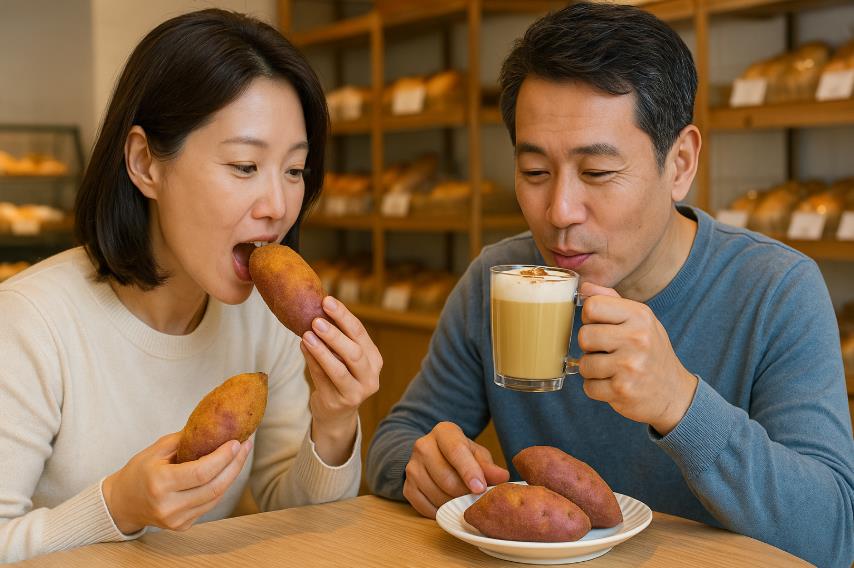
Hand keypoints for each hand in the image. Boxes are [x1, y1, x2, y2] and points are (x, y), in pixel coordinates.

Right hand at [102, 432, 251, 533]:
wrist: (122, 503)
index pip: (201, 472)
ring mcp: (176, 519)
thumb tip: (215, 426)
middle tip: (247, 445)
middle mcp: (169, 506)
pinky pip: (210, 504)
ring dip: (232, 475)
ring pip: (216, 497)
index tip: (237, 441)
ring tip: (241, 454)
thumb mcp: (156, 450)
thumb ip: (186, 439)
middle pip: (214, 486)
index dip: (223, 457)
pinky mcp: (183, 526)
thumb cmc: (139, 471)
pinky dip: (221, 486)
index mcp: (160, 483)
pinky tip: (228, 470)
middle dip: (235, 464)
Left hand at [300, 296, 380, 465]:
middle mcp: (370, 377)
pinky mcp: (338, 403)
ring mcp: (356, 393)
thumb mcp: (345, 358)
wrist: (336, 414)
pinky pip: (322, 379)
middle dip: (334, 334)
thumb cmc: (339, 377)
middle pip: (354, 352)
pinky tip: (303, 347)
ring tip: (306, 334)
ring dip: (321, 350)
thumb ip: (339, 338)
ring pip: (338, 369)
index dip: (344, 316)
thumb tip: (319, 308)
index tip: (327, 301)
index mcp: (374, 360)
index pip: (360, 333)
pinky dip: (311, 362)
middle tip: (316, 320)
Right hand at [403, 422, 508, 518]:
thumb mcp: (476, 454)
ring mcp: (412, 467)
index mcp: (443, 432)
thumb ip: (488, 466)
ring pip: (435, 493)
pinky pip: (424, 507)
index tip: (481, 488)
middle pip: (445, 477)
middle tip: (476, 498)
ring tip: (463, 500)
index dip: (469, 471)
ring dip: (453, 503)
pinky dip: (440, 511)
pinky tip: (448, 505)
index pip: (455, 451)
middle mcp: (423, 446)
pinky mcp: (407, 486)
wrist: (432, 456)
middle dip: (464, 492)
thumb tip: (502, 477)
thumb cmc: (460, 455)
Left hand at [577, 282, 697, 435]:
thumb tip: (584, 285)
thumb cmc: (650, 351)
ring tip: (612, 369)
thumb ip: (611, 300)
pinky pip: (588, 387)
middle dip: (589, 347)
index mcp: (639, 315)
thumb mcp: (640, 320)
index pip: (592, 306)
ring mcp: (630, 365)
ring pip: (584, 364)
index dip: (590, 319)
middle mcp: (637, 338)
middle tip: (607, 352)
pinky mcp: (623, 390)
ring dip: (592, 370)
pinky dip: (597, 388)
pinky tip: (614, 384)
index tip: (601, 327)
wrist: (674, 393)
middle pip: (584, 336)